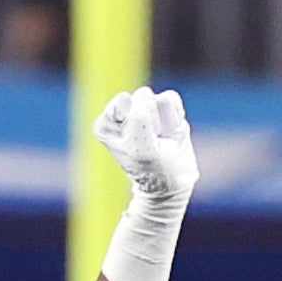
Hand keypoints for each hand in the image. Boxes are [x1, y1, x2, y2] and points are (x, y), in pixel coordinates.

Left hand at [94, 86, 196, 217]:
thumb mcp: (140, 148)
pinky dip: (175, 118)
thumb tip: (148, 95)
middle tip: (152, 143)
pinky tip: (170, 133)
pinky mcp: (163, 109)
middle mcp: (123, 112)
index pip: (123, 103)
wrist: (171, 186)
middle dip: (152, 121)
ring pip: (158, 99)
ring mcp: (144, 109)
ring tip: (162, 140)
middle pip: (141, 98)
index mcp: (106, 123)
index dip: (135, 123)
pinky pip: (171, 100)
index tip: (137, 144)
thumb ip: (140, 115)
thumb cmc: (151, 170)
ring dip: (165, 122)